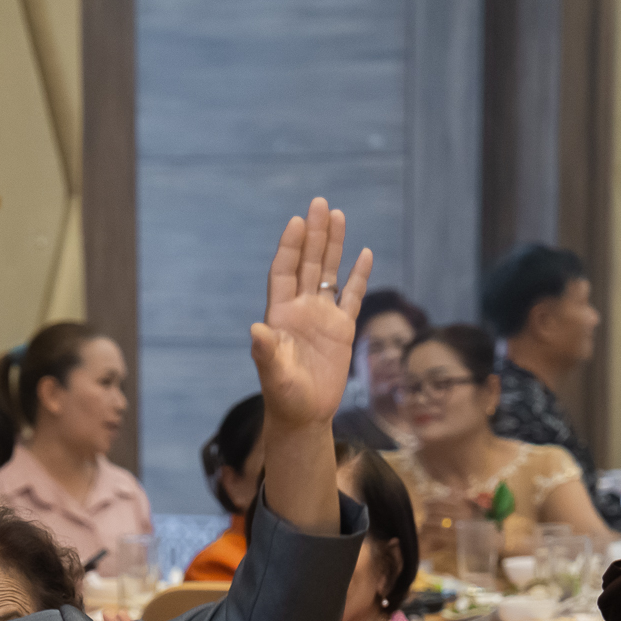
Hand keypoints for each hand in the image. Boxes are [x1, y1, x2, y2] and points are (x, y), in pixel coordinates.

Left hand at [250, 199, 373, 428]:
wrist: (304, 417)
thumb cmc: (284, 397)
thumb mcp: (273, 375)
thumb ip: (266, 352)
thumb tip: (255, 330)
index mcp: (280, 315)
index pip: (284, 272)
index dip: (290, 247)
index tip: (296, 221)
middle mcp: (300, 310)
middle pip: (307, 264)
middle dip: (313, 235)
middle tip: (319, 204)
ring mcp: (322, 317)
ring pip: (329, 273)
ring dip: (333, 246)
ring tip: (338, 215)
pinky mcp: (342, 330)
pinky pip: (352, 296)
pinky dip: (359, 276)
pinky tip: (365, 253)